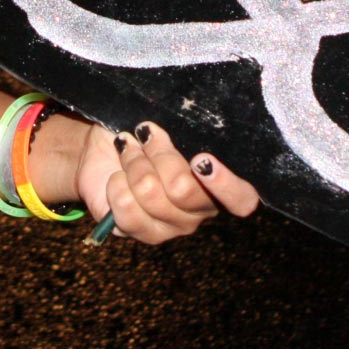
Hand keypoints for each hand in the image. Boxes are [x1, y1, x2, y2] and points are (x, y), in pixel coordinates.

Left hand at [75, 120, 259, 243]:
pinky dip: (116, 183)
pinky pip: (126, 209)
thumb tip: (185, 114)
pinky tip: (117, 176)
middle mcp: (201, 210)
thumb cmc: (146, 133)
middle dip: (158, 153)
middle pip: (182, 189)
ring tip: (127, 148)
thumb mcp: (169, 121)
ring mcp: (171, 227)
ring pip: (150, 194)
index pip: (242, 200)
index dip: (225, 184)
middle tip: (145, 133)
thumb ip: (185, 125)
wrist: (106, 151)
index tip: (199, 159)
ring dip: (133, 162)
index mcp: (219, 182)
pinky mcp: (140, 233)